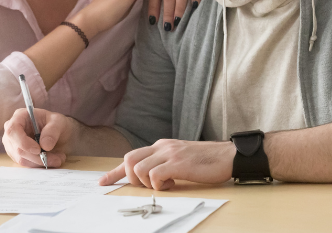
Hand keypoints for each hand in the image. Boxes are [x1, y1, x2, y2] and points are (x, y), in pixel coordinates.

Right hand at [2, 108, 75, 167]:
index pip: (13, 130)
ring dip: (41, 162)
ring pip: (22, 159)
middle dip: (38, 157)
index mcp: (19, 116)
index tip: (38, 150)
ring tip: (58, 158)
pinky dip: (40, 165)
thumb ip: (52, 131)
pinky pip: (26, 164)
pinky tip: (52, 160)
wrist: (57, 133)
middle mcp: (12, 131)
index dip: (23, 142)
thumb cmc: (55, 123)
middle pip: (18, 148)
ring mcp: (12, 144)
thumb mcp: (59, 122)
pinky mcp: (17, 155)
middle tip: (57, 159)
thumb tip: (45, 145)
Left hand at [98, 139, 234, 189]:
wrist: (228, 155)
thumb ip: (164, 163)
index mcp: (161, 145)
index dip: (114, 171)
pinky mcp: (178, 164)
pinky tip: (172, 184)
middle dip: (130, 178)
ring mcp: (169, 154)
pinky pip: (155, 175)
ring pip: (138, 169)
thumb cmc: (207, 161)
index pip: (131, 156)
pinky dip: (159, 185)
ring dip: (147, 183)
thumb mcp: (180, 158)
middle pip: (128, 159)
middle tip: (147, 186)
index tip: (103, 182)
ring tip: (165, 184)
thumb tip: (149, 177)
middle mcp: (162, 147)